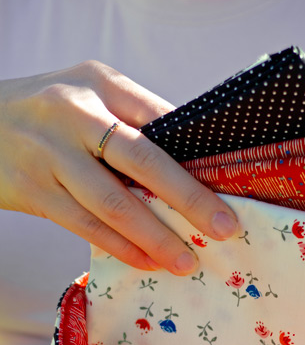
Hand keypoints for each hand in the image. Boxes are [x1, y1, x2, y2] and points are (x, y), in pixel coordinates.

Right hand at [0, 61, 237, 273]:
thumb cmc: (51, 111)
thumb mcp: (90, 94)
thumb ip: (135, 119)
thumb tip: (198, 164)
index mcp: (100, 83)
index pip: (159, 118)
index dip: (196, 153)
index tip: (231, 184)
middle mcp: (75, 113)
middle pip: (142, 160)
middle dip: (188, 198)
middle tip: (224, 227)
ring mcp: (50, 154)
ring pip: (112, 202)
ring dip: (154, 237)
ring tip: (186, 261)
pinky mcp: (33, 190)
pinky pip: (85, 225)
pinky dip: (121, 247)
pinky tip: (148, 261)